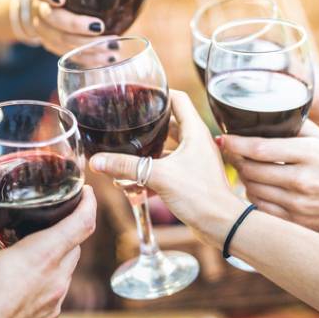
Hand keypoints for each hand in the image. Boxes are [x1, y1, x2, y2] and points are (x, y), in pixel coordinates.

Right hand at [0, 186, 96, 317]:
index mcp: (43, 256)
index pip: (83, 223)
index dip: (89, 202)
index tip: (87, 190)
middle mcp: (56, 278)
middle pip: (76, 243)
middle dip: (68, 224)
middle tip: (50, 211)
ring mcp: (53, 300)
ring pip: (66, 265)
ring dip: (55, 250)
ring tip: (29, 240)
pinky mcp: (45, 316)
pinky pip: (55, 286)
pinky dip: (46, 272)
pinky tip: (21, 271)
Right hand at [30, 0, 113, 54]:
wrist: (35, 8)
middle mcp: (41, 12)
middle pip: (55, 21)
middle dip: (78, 26)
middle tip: (100, 27)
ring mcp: (44, 32)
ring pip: (63, 41)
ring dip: (89, 46)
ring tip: (113, 46)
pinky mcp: (52, 46)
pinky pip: (69, 55)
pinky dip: (89, 59)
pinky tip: (107, 59)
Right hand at [90, 90, 245, 247]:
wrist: (221, 226)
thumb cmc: (200, 196)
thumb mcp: (159, 176)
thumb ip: (126, 167)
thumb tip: (97, 161)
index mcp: (194, 131)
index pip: (177, 98)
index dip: (159, 92)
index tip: (139, 92)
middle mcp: (195, 141)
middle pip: (169, 121)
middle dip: (147, 122)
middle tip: (127, 120)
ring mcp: (193, 160)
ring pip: (166, 147)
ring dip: (147, 149)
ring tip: (125, 149)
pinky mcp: (189, 177)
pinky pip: (166, 167)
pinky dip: (150, 170)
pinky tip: (132, 180)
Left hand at [222, 120, 318, 234]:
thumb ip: (299, 128)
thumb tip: (269, 116)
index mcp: (308, 153)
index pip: (258, 148)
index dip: (234, 143)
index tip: (222, 139)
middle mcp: (302, 179)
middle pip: (251, 170)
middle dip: (237, 161)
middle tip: (233, 154)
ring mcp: (300, 204)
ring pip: (253, 191)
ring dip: (245, 180)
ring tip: (248, 171)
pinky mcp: (301, 222)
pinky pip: (264, 210)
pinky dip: (256, 199)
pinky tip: (259, 190)